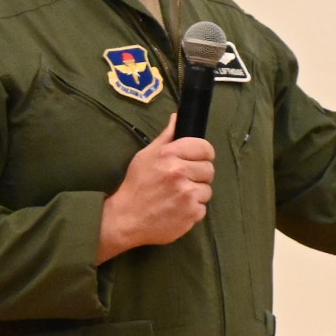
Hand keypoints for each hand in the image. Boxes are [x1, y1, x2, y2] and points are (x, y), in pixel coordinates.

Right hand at [97, 115, 214, 261]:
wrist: (126, 219)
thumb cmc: (136, 185)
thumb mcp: (146, 156)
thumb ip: (166, 137)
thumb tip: (177, 117)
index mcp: (169, 155)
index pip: (205, 148)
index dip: (202, 154)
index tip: (196, 160)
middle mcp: (180, 172)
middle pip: (209, 169)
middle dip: (198, 175)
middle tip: (182, 181)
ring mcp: (187, 194)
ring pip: (207, 190)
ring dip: (196, 193)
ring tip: (178, 196)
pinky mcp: (192, 213)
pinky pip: (203, 208)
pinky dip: (193, 210)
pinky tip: (177, 209)